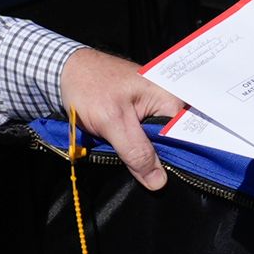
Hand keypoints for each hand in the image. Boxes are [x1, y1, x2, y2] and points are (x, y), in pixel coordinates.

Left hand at [59, 48, 184, 189]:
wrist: (65, 71)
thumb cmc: (89, 86)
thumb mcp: (112, 121)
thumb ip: (136, 152)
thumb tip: (159, 182)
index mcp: (172, 99)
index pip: (188, 137)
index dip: (179, 161)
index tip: (165, 179)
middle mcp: (169, 103)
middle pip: (176, 142)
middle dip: (163, 161)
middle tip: (149, 178)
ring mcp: (156, 109)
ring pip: (160, 144)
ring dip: (148, 157)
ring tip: (139, 168)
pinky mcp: (143, 115)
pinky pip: (148, 139)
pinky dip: (139, 149)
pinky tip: (130, 155)